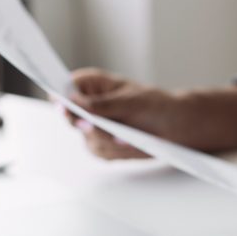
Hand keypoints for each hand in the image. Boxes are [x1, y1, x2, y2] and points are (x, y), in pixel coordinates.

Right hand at [55, 67, 236, 158]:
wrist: (177, 126)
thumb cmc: (157, 105)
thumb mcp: (132, 101)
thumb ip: (101, 104)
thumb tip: (72, 102)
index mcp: (91, 84)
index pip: (62, 89)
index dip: (59, 99)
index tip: (64, 107)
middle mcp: (87, 105)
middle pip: (70, 118)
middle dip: (90, 126)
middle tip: (106, 129)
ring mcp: (93, 126)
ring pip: (86, 138)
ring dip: (108, 141)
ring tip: (129, 139)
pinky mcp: (103, 144)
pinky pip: (100, 152)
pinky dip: (116, 151)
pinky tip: (132, 145)